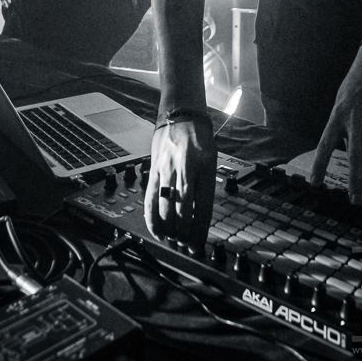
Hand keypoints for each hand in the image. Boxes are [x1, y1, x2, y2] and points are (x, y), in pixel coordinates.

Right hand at [143, 119, 216, 250]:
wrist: (180, 114)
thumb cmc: (199, 137)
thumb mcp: (210, 160)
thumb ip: (204, 186)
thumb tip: (199, 217)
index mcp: (205, 167)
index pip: (203, 207)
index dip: (200, 231)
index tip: (199, 246)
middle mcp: (186, 169)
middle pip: (183, 211)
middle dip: (184, 234)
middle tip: (186, 244)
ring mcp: (168, 169)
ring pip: (166, 208)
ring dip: (170, 229)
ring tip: (174, 239)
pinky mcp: (155, 169)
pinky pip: (150, 198)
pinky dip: (152, 218)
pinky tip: (157, 230)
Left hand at [310, 45, 361, 203]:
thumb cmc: (356, 83)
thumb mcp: (341, 102)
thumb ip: (342, 125)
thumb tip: (343, 149)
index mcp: (337, 115)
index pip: (325, 145)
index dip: (320, 165)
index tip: (315, 182)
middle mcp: (353, 120)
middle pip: (354, 156)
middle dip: (354, 180)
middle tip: (354, 199)